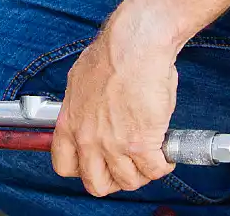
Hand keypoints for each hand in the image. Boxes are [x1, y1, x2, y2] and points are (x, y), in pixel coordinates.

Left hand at [50, 10, 178, 196]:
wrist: (133, 45)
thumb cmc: (112, 55)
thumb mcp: (80, 82)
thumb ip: (82, 107)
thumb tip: (91, 114)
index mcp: (70, 122)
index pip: (64, 165)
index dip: (83, 169)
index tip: (96, 163)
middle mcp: (87, 138)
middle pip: (96, 183)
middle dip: (114, 179)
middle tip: (127, 165)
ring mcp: (113, 144)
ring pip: (128, 181)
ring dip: (142, 172)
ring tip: (149, 155)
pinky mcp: (140, 144)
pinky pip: (154, 170)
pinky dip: (163, 165)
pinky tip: (164, 151)